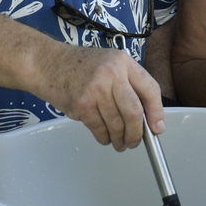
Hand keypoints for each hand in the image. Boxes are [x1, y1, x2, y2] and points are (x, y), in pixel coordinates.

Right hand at [38, 44, 165, 151]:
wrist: (48, 63)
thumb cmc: (80, 65)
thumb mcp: (111, 63)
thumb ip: (129, 83)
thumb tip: (146, 115)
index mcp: (124, 62)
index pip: (150, 89)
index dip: (157, 112)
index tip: (157, 127)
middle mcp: (112, 74)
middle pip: (134, 112)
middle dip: (137, 133)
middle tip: (136, 141)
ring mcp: (95, 90)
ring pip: (116, 124)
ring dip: (120, 139)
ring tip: (121, 143)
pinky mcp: (81, 105)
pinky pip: (99, 129)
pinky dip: (104, 138)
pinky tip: (105, 137)